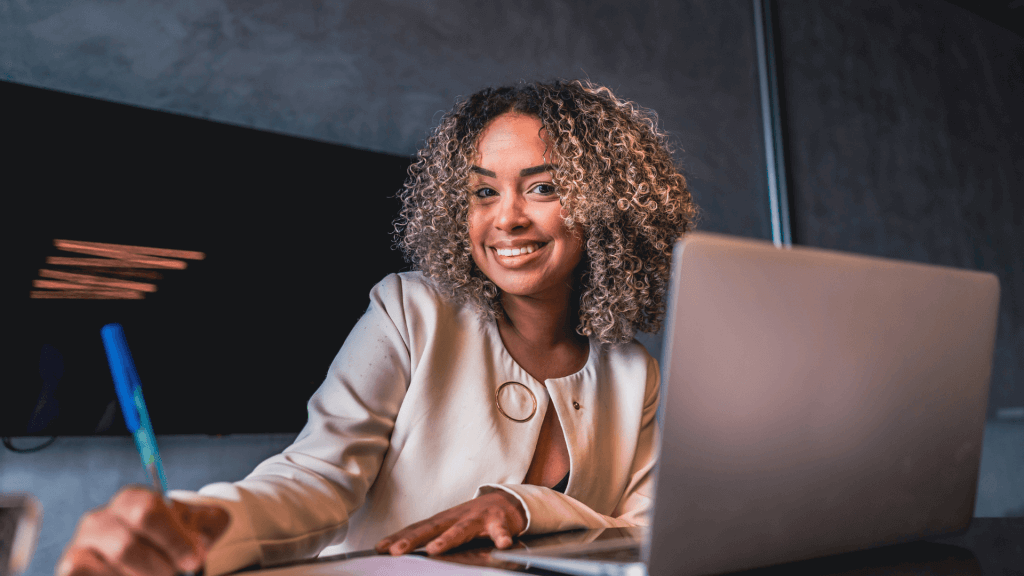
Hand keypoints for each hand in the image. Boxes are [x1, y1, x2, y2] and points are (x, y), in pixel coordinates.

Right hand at [57, 486, 229, 575]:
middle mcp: (99, 519)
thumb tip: (196, 547)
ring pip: (114, 567)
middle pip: (126, 546)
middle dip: (158, 567)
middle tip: (173, 574)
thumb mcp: (199, 527)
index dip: (174, 541)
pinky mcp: (69, 568)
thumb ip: (207, 527)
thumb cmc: (175, 541)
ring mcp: (80, 545)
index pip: (147, 512)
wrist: (152, 559)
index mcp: (132, 499)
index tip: (193, 560)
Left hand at [375, 491, 526, 555]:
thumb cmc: (472, 518)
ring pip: (461, 529)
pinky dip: (501, 536)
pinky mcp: (499, 522)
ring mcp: (478, 518)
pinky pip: (500, 530)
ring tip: (435, 550)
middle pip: (432, 528)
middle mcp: (457, 517)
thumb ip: (431, 537)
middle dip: (413, 540)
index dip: (398, 538)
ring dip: (448, 539)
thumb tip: (402, 548)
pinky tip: (502, 544)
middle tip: (396, 551)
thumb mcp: (450, 526)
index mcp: (443, 521)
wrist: (505, 501)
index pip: (417, 529)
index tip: (380, 549)